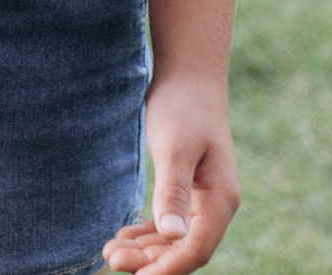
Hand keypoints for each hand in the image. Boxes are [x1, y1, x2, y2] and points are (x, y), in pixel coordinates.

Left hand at [103, 76, 239, 274]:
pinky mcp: (187, 189)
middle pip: (183, 248)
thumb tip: (173, 235)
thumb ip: (172, 192)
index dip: (167, 268)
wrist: (189, 75)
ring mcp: (203, 198)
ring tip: (110, 252)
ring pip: (174, 239)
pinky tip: (123, 238)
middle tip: (111, 260)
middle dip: (150, 261)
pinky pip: (169, 222)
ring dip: (146, 249)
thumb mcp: (174, 148)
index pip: (195, 249)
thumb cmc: (183, 107)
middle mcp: (216, 205)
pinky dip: (148, 233)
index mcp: (220, 199)